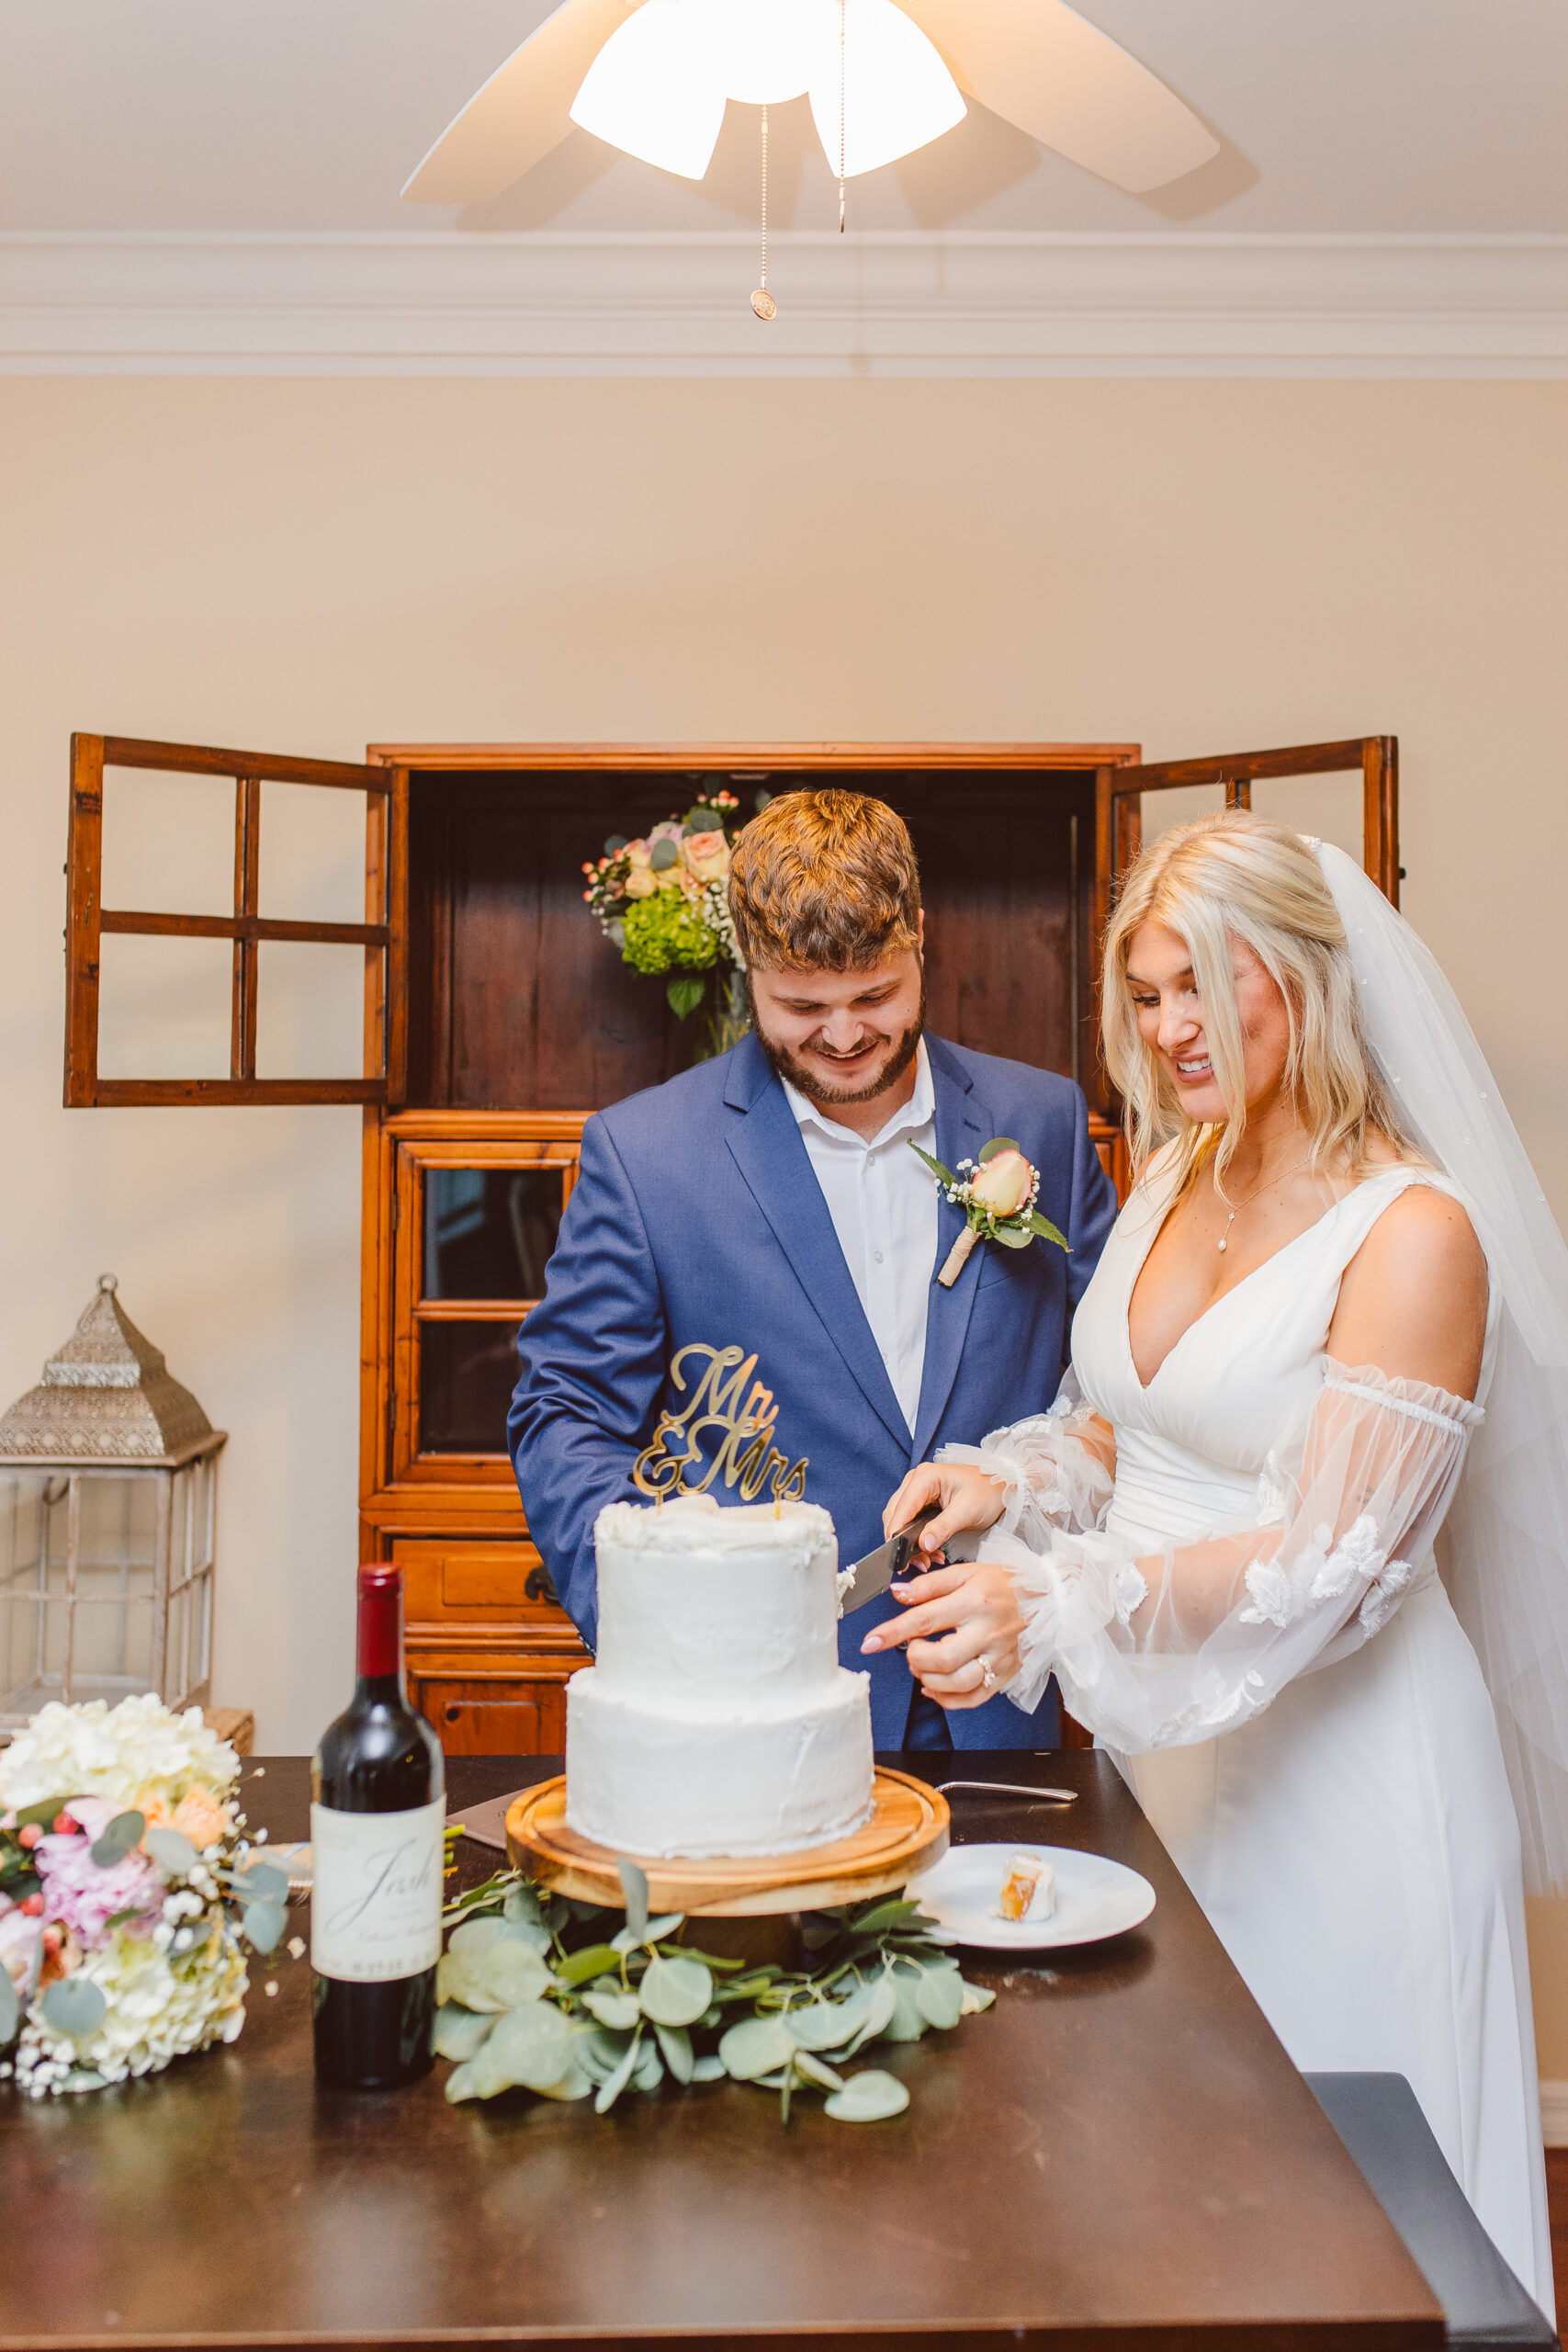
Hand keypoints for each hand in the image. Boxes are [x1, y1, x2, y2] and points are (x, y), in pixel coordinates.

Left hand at [860, 1560, 1023, 1709]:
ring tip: (923, 1666)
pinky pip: (974, 1698)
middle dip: (915, 1658)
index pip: (926, 1620)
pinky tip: (935, 1685)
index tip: (869, 1642)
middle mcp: (989, 1631)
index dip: (892, 1632)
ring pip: (958, 1683)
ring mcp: (1000, 1656)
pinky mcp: (1007, 1674)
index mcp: (975, 1601)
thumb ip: (930, 1585)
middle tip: (911, 1650)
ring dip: (929, 1679)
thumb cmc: (1003, 1583)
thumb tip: (897, 1593)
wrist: (1049, 1598)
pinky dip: (948, 1699)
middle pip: (943, 1659)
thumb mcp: (966, 1572)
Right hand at [881, 1461, 1007, 1559]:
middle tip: (918, 1563)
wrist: (1002, 1487)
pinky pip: (911, 1523)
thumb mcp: (967, 1511)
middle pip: (896, 1515)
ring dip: (910, 1543)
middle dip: (903, 1542)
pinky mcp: (923, 1502)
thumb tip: (923, 1545)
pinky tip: (931, 1552)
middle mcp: (916, 1481)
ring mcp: (918, 1491)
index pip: (901, 1508)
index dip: (896, 1533)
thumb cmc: (988, 1492)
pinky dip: (917, 1540)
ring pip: (901, 1521)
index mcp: (925, 1477)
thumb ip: (943, 1527)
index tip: (897, 1557)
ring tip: (927, 1560)